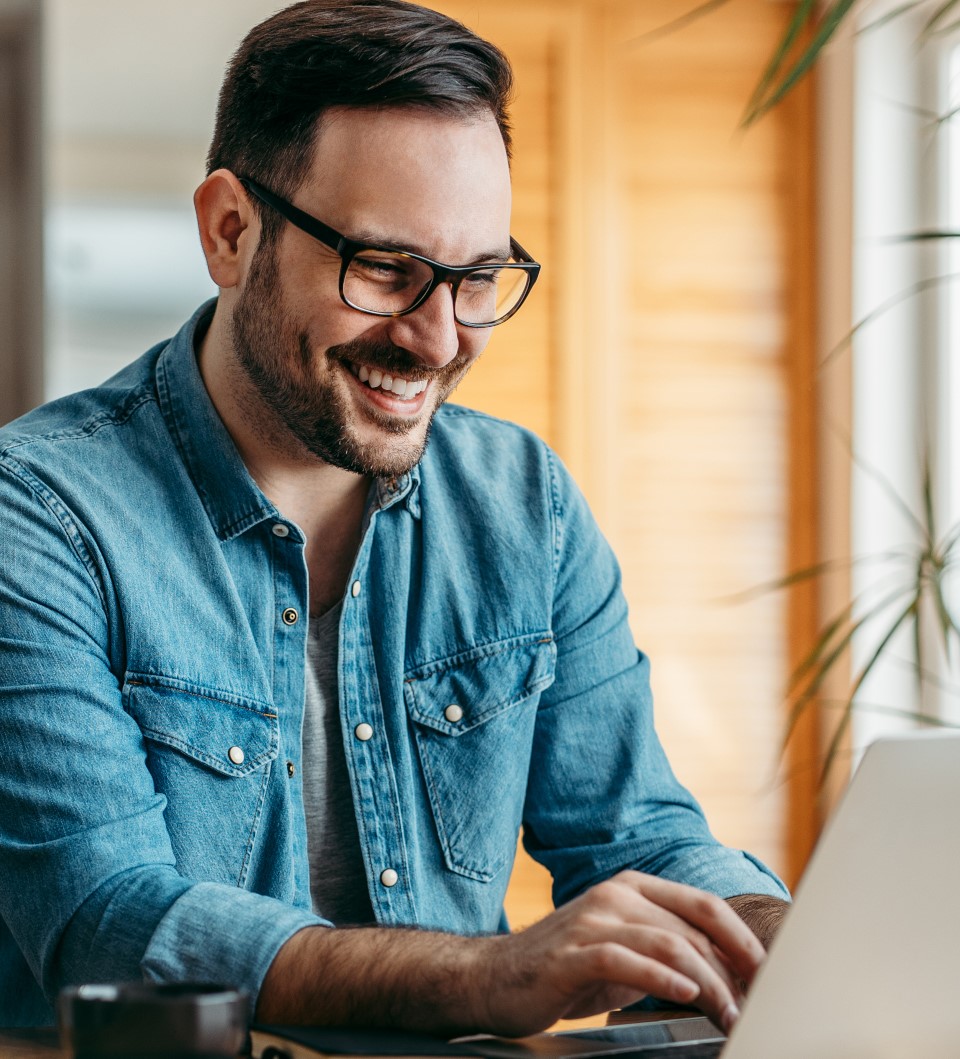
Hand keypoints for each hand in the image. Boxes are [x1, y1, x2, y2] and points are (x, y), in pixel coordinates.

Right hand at [473, 870, 766, 1035]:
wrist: (495, 978)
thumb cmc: (565, 969)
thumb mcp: (625, 955)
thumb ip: (668, 954)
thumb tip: (728, 977)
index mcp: (632, 888)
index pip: (703, 905)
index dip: (742, 939)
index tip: (768, 974)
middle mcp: (615, 895)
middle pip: (692, 929)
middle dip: (732, 971)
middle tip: (753, 1005)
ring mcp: (592, 919)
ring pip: (668, 943)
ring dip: (708, 982)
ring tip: (728, 1012)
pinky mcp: (572, 951)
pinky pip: (627, 959)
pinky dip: (662, 978)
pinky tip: (686, 995)